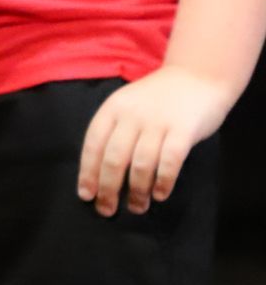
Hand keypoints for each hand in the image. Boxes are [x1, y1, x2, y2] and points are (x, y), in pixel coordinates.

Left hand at [77, 67, 230, 216]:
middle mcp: (132, 115)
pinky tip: (160, 194)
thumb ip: (116, 132)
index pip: (93, 145)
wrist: (198, 75)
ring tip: (137, 207)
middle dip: (108, 188)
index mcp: (112, 109)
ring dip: (137, 191)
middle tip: (107, 210)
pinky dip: (163, 181)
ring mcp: (158, 121)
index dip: (87, 172)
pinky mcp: (184, 129)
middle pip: (114, 158)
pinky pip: (170, 161)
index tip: (86, 195)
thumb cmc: (158, 98)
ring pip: (141, 164)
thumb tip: (101, 173)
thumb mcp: (128, 106)